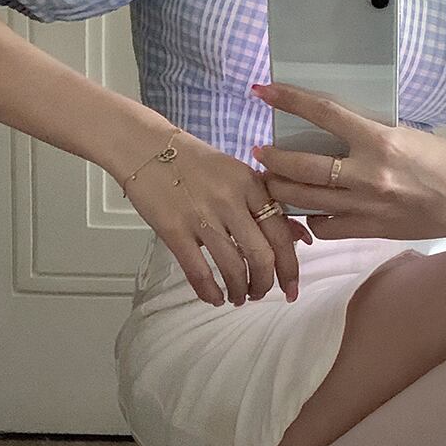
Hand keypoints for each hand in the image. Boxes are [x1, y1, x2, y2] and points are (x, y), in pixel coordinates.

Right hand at [122, 127, 312, 306]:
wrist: (146, 147)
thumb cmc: (196, 163)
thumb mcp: (239, 174)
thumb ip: (269, 204)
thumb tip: (300, 237)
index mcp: (251, 185)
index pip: (281, 234)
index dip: (290, 268)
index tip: (291, 288)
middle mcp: (230, 200)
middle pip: (261, 256)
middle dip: (265, 284)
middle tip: (260, 293)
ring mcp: (201, 216)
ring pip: (232, 267)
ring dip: (239, 290)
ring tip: (238, 297)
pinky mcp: (174, 229)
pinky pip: (198, 271)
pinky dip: (209, 291)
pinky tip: (214, 297)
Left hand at [250, 82, 445, 240]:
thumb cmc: (445, 162)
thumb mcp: (407, 135)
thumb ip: (370, 134)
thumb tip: (334, 128)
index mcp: (380, 141)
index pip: (323, 114)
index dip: (288, 100)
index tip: (263, 92)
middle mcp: (368, 174)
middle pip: (301, 167)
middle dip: (272, 157)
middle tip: (259, 150)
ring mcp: (366, 206)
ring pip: (304, 199)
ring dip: (279, 188)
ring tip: (270, 179)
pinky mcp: (369, 229)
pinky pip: (325, 227)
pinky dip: (310, 218)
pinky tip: (308, 209)